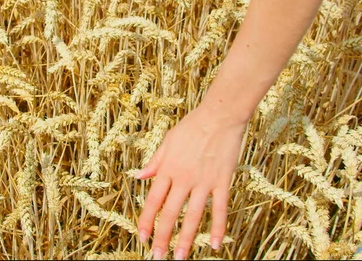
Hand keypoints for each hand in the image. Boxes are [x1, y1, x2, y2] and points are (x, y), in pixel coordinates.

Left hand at [135, 102, 246, 259]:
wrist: (220, 115)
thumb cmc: (192, 126)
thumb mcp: (167, 141)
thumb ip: (154, 162)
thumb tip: (139, 177)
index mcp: (168, 168)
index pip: (153, 200)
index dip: (146, 220)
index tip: (141, 237)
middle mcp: (183, 178)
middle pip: (170, 213)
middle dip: (162, 237)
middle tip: (157, 256)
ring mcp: (204, 181)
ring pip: (193, 216)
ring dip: (186, 239)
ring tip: (180, 258)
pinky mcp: (222, 181)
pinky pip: (220, 209)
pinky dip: (218, 227)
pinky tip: (216, 245)